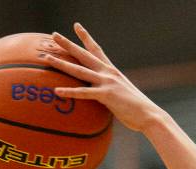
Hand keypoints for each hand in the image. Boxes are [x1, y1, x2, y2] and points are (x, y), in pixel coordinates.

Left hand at [45, 23, 159, 132]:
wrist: (149, 115)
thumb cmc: (135, 109)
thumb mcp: (120, 95)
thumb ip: (109, 91)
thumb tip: (101, 96)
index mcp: (111, 71)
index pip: (96, 49)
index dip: (85, 37)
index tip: (76, 26)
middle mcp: (107, 72)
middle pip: (83, 54)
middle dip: (67, 44)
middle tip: (53, 35)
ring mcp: (106, 82)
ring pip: (79, 70)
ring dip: (61, 63)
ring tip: (46, 58)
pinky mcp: (106, 95)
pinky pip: (83, 93)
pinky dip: (70, 92)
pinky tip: (57, 90)